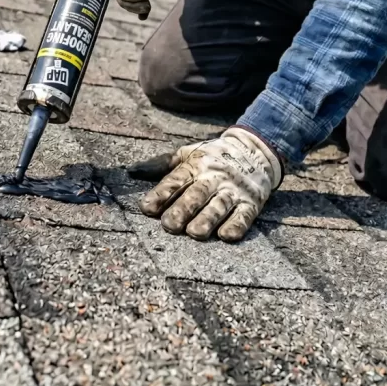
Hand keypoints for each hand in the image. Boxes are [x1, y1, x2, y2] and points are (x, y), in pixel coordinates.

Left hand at [137, 127, 281, 241]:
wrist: (255, 150)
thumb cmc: (212, 157)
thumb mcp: (187, 154)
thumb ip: (160, 165)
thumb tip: (131, 172)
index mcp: (196, 165)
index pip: (176, 180)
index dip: (161, 194)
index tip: (148, 208)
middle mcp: (214, 177)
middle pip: (197, 194)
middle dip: (183, 209)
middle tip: (170, 225)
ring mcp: (234, 190)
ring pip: (219, 206)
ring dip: (207, 219)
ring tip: (195, 232)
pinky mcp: (252, 202)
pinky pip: (244, 215)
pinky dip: (236, 225)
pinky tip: (226, 235)